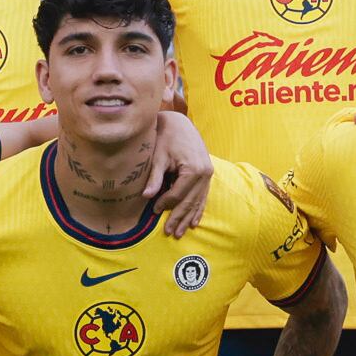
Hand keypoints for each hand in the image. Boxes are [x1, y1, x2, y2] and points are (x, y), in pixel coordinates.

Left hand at [147, 110, 214, 235]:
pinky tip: (194, 221)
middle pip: (190, 201)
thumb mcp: (158, 156)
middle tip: (170, 232)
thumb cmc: (166, 137)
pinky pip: (203, 195)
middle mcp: (205, 173)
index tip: (154, 211)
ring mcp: (208, 174)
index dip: (166, 204)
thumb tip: (146, 197)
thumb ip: (154, 177)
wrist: (180, 123)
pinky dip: (198, 209)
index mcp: (193, 169)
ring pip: (198, 201)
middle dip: (178, 217)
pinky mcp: (208, 173)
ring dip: (188, 217)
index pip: (178, 193)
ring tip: (180, 232)